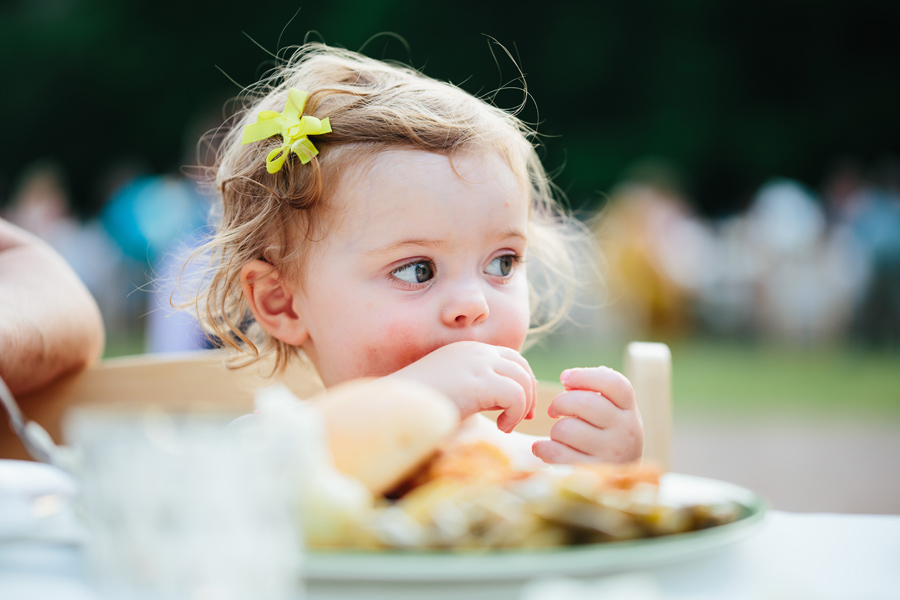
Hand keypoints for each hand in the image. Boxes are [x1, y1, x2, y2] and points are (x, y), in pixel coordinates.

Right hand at [387, 341, 536, 432]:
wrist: (397, 410)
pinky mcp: (481, 382)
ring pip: (522, 380)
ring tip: (507, 425)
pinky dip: (515, 414)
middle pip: (521, 365)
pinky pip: (517, 395)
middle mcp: (475, 351)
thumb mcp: (451, 391)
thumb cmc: (419, 409)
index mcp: (466, 350)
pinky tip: (502, 428)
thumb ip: (475, 389)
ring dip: (521, 406)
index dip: (521, 381)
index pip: (509, 357)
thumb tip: (502, 403)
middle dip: (529, 391)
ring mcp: (478, 364)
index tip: (520, 407)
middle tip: (526, 417)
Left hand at [532, 366, 643, 463]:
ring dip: (555, 430)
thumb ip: (598, 393)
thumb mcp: (614, 414)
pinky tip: (543, 448)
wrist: (618, 482)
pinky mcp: (591, 473)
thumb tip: (569, 378)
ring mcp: (611, 454)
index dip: (584, 375)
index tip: (564, 378)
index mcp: (630, 411)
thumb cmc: (607, 438)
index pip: (613, 383)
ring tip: (559, 436)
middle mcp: (626, 432)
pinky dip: (543, 448)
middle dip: (560, 402)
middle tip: (554, 410)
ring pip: (567, 428)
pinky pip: (556, 452)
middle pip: (585, 403)